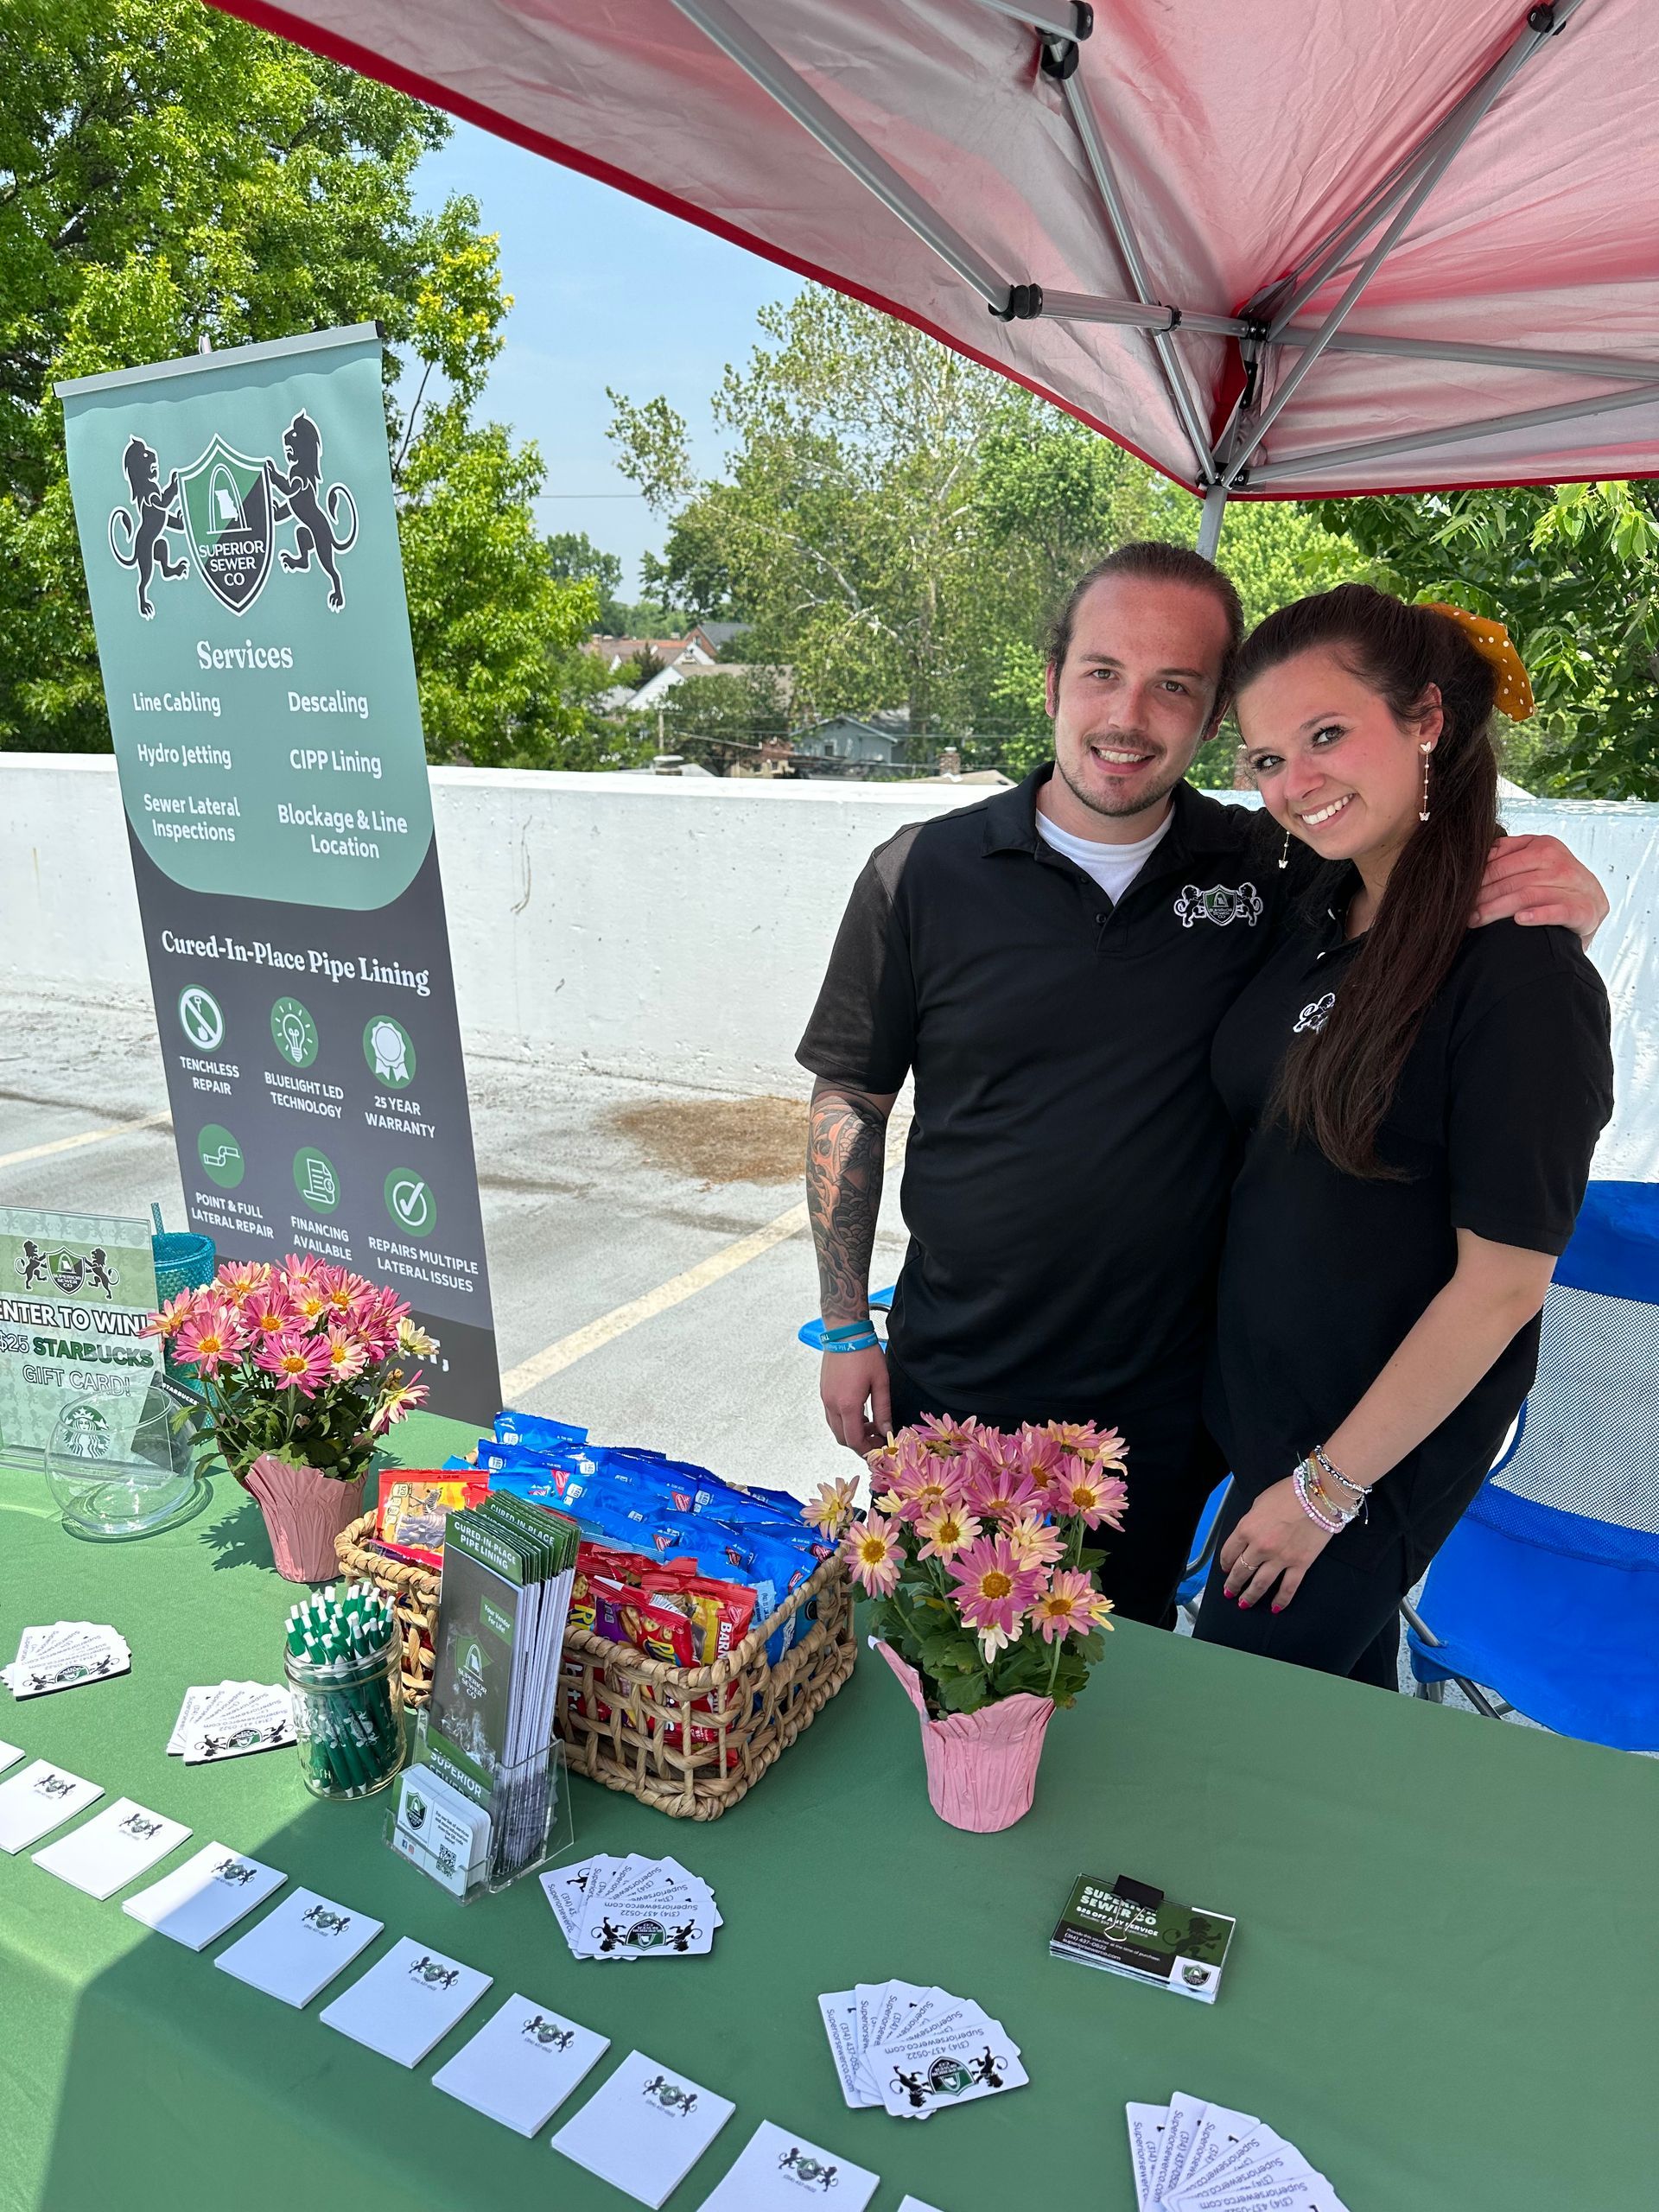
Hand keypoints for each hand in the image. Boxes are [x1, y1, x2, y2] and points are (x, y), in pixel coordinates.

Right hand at [819, 1344, 891, 1456]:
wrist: (845, 1333)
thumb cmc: (866, 1354)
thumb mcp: (881, 1383)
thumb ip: (883, 1410)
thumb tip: (887, 1431)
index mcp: (848, 1405)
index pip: (853, 1440)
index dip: (866, 1450)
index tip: (879, 1450)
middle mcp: (832, 1405)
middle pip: (842, 1438)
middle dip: (859, 1443)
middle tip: (876, 1440)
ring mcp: (825, 1398)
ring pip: (835, 1427)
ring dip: (851, 1432)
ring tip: (870, 1425)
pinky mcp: (823, 1392)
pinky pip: (831, 1416)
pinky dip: (844, 1421)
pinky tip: (859, 1413)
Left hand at [1219, 1477, 1333, 1610]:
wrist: (1318, 1495)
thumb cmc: (1289, 1493)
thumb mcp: (1260, 1502)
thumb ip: (1251, 1521)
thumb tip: (1249, 1533)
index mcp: (1246, 1529)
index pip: (1228, 1552)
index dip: (1225, 1563)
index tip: (1225, 1568)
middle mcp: (1260, 1547)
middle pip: (1241, 1571)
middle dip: (1233, 1584)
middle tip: (1229, 1592)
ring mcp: (1280, 1558)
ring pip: (1260, 1584)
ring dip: (1250, 1596)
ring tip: (1244, 1604)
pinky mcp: (1300, 1564)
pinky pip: (1288, 1588)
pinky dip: (1281, 1601)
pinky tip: (1275, 1608)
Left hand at [1473, 834, 1607, 941]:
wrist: (1592, 904)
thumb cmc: (1555, 883)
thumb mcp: (1536, 859)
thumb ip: (1510, 851)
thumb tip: (1481, 852)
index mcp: (1545, 846)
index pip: (1501, 863)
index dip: (1478, 880)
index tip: (1460, 893)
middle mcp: (1560, 863)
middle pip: (1510, 880)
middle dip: (1482, 897)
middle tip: (1463, 912)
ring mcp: (1574, 886)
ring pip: (1526, 895)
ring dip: (1497, 909)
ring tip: (1476, 920)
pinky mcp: (1584, 910)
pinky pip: (1557, 911)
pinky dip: (1537, 915)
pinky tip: (1519, 920)